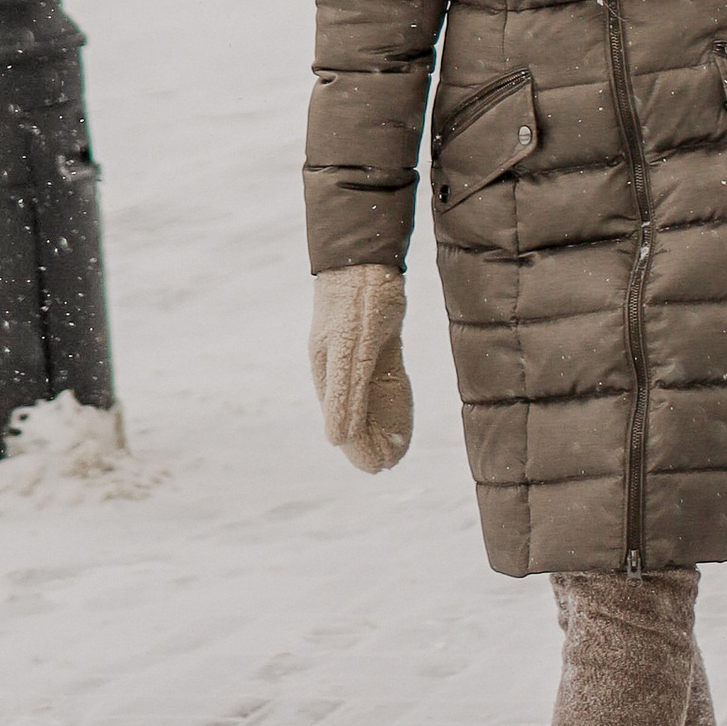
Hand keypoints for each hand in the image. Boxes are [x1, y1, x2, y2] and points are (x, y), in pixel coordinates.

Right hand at [309, 262, 413, 466]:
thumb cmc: (355, 302)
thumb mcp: (352, 350)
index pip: (342, 422)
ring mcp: (357, 355)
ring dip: (380, 425)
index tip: (379, 467)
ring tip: (396, 450)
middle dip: (370, 440)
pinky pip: (382, 380)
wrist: (365, 258)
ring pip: (369, 399)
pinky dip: (390, 400)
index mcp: (327, 373)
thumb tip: (337, 440)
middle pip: (355, 414)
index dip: (360, 446)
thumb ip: (344, 394)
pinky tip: (398, 413)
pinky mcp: (375, 341)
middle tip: (391, 464)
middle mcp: (339, 368)